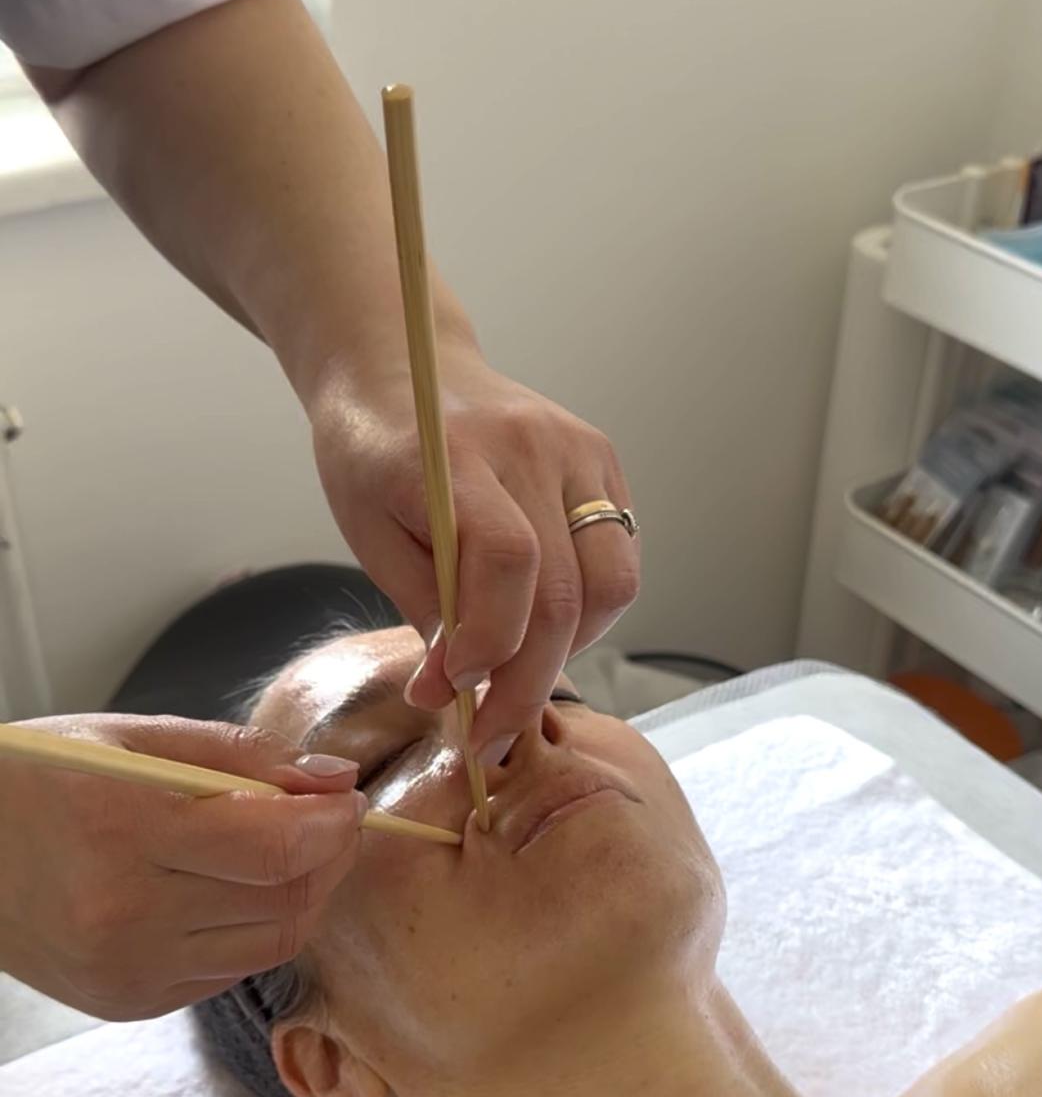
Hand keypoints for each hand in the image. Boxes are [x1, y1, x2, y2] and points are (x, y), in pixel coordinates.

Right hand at [0, 714, 364, 1021]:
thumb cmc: (40, 777)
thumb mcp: (134, 736)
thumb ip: (243, 756)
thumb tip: (334, 779)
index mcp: (125, 830)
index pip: (276, 848)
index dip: (333, 824)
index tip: (346, 799)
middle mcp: (127, 914)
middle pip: (285, 901)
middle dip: (329, 858)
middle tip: (331, 820)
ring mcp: (129, 970)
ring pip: (271, 944)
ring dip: (302, 896)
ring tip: (289, 851)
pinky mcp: (130, 1003)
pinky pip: (231, 971)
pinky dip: (254, 930)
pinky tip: (235, 891)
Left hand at [310, 343, 639, 760]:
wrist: (401, 360)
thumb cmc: (371, 450)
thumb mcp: (368, 530)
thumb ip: (422, 608)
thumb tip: (455, 695)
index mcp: (455, 457)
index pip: (506, 560)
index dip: (490, 642)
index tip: (458, 692)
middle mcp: (532, 444)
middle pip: (565, 590)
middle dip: (530, 682)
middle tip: (492, 736)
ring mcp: (577, 448)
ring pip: (611, 583)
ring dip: (570, 650)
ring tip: (519, 675)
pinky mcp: (603, 458)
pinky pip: (617, 558)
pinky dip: (587, 611)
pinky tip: (541, 626)